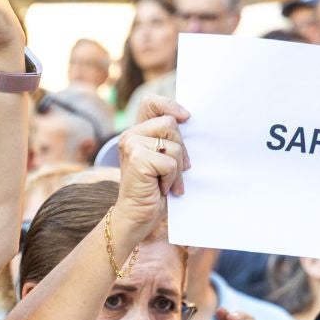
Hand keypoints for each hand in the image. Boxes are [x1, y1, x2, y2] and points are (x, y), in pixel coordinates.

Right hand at [115, 95, 190, 233]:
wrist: (137, 216)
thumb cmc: (154, 189)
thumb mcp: (164, 159)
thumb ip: (169, 139)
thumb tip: (189, 121)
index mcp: (136, 132)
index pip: (151, 103)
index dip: (170, 105)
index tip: (186, 118)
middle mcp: (130, 135)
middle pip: (170, 124)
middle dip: (181, 149)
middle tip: (177, 170)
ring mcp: (131, 145)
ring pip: (173, 145)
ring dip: (177, 169)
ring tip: (167, 182)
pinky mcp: (137, 159)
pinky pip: (170, 163)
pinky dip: (171, 179)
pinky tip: (161, 188)